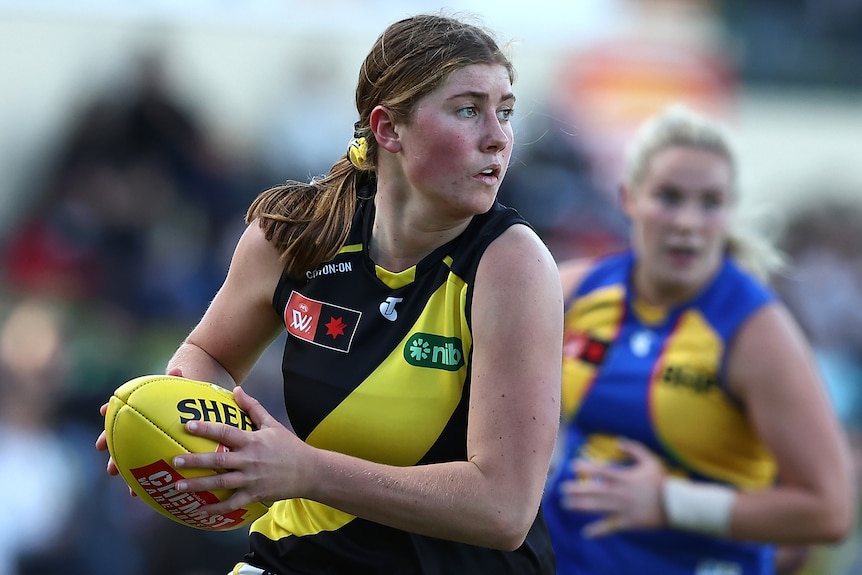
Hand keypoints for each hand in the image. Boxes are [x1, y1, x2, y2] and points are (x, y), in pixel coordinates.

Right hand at [95, 369, 184, 486]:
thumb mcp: (183, 387)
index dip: (112, 411)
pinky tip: (148, 493)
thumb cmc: (185, 393)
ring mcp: (147, 439)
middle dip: (115, 452)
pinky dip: (150, 479)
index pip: (121, 410)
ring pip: (133, 458)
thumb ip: (179, 381)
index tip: (104, 412)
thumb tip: (176, 371)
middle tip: (110, 466)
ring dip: (130, 474)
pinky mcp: (160, 451)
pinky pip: (152, 467)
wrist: (192, 400)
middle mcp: (139, 426)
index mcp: (141, 410)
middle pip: (121, 438)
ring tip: (130, 489)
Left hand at [170, 386, 312, 516]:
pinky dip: (217, 508)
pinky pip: (232, 503)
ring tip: (178, 485)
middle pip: (218, 460)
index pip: (226, 432)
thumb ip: (253, 407)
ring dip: (198, 485)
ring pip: (221, 482)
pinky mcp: (254, 494)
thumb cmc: (289, 446)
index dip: (206, 428)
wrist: (309, 471)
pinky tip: (201, 510)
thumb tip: (237, 389)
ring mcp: (251, 479)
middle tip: (174, 460)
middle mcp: (249, 460)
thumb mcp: (272, 424)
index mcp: (252, 441)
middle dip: (195, 461)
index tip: (188, 426)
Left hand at [559, 439, 666, 536]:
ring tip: (566, 505)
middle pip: (594, 490)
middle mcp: (620, 493)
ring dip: (580, 506)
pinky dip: (598, 531)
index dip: (586, 468)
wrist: (675, 504)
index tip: (573, 466)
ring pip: (597, 507)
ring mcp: (623, 508)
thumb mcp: (650, 460)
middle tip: (562, 489)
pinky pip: (610, 527)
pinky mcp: (628, 522)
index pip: (601, 471)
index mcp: (624, 478)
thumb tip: (618, 441)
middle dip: (577, 490)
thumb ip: (634, 449)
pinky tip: (586, 533)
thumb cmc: (662, 481)